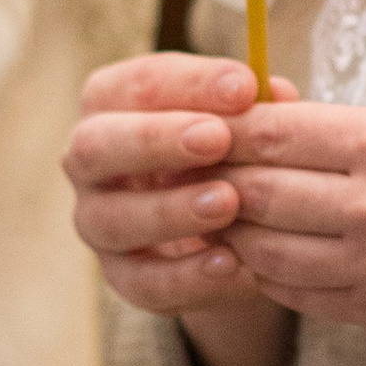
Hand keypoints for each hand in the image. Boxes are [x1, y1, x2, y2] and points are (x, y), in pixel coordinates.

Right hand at [65, 53, 297, 365]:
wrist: (229, 229)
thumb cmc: (228, 151)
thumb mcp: (242, 122)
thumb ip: (254, 106)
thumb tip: (277, 95)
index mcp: (111, 102)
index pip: (137, 83)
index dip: (190, 83)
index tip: (245, 87)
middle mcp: (88, 160)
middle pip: (95, 146)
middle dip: (155, 140)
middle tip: (216, 139)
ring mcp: (97, 221)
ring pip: (112, 219)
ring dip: (170, 210)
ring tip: (228, 202)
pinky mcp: (122, 276)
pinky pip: (142, 282)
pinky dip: (187, 275)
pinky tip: (231, 262)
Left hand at [218, 99, 365, 365]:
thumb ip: (357, 131)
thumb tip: (277, 124)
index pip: (273, 132)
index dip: (226, 126)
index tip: (203, 119)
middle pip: (254, 191)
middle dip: (215, 178)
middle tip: (192, 167)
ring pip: (264, 249)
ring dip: (235, 229)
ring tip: (220, 211)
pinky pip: (296, 296)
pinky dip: (270, 272)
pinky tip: (266, 253)